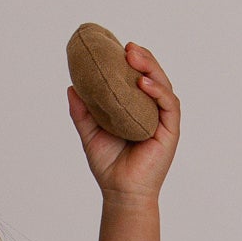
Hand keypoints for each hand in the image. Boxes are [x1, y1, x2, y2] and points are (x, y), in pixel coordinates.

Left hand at [67, 43, 179, 202]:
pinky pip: (169, 105)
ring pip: (163, 85)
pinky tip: (143, 82)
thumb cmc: (108, 166)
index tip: (116, 47)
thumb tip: (71, 87)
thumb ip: (82, 112)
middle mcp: (152, 111)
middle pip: (152, 76)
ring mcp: (162, 120)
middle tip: (126, 47)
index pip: (137, 78)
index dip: (130, 61)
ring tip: (134, 56)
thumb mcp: (90, 133)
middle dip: (142, 58)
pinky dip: (158, 91)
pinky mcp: (170, 131)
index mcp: (136, 109)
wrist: (120, 193)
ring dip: (151, 67)